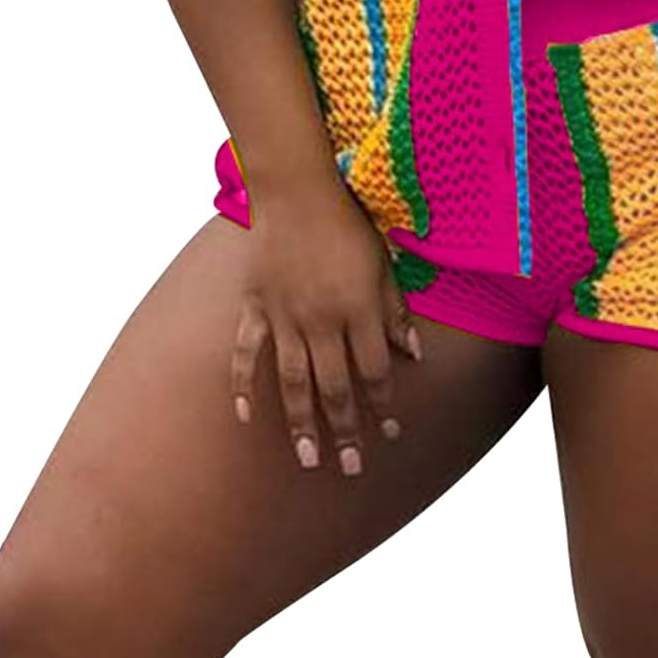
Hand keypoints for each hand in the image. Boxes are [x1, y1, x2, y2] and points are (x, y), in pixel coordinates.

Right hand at [229, 171, 422, 474]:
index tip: (392, 434)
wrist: (297, 189)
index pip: (374, 371)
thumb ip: (396, 310)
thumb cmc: (347, 222)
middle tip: (349, 468)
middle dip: (345, 431)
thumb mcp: (383, 262)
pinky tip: (246, 415)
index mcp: (357, 309)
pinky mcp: (255, 306)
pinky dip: (243, 385)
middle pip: (335, 387)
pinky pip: (246, 353)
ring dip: (301, 424)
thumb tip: (414, 354)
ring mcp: (284, 316)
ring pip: (293, 382)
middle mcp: (321, 320)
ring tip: (309, 459)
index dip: (384, 405)